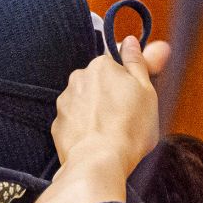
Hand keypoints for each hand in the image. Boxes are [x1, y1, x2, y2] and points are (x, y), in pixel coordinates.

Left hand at [50, 36, 161, 181]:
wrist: (98, 161)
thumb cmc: (128, 127)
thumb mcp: (145, 90)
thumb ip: (137, 62)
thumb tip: (131, 41)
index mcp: (100, 66)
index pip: (115, 64)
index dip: (128, 80)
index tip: (135, 95)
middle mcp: (77, 79)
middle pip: (98, 83)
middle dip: (110, 95)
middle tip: (127, 115)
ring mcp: (64, 103)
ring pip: (85, 102)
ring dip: (96, 111)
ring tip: (111, 131)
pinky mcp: (57, 125)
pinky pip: (74, 121)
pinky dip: (84, 128)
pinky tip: (96, 139)